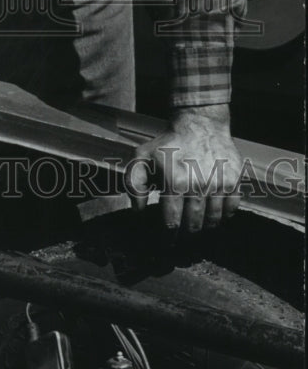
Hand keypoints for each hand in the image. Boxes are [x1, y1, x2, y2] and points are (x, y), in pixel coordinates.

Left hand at [126, 104, 241, 231]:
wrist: (200, 123)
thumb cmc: (168, 142)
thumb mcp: (142, 157)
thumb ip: (134, 184)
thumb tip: (138, 212)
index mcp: (174, 182)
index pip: (172, 222)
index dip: (168, 238)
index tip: (166, 245)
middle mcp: (198, 186)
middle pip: (193, 225)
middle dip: (186, 237)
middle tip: (182, 241)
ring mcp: (219, 184)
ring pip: (213, 221)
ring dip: (204, 228)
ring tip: (197, 229)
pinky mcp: (234, 181)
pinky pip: (231, 209)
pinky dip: (224, 216)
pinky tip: (214, 214)